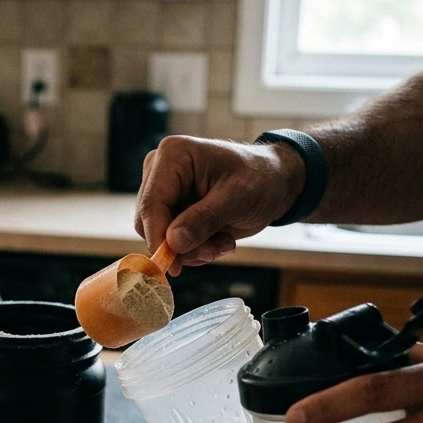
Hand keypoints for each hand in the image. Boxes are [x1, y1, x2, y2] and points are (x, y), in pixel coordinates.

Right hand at [135, 135, 305, 274]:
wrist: (274, 183)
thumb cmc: (260, 178)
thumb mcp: (237, 198)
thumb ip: (204, 219)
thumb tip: (173, 242)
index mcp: (173, 156)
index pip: (151, 203)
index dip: (158, 237)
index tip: (172, 265)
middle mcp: (160, 172)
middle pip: (148, 223)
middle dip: (181, 245)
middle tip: (215, 250)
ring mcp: (164, 193)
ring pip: (160, 238)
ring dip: (193, 250)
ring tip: (223, 242)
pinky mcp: (171, 211)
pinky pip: (171, 243)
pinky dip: (195, 249)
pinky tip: (219, 239)